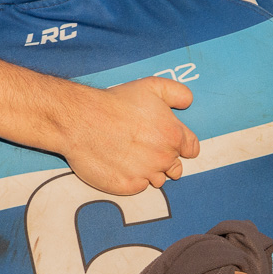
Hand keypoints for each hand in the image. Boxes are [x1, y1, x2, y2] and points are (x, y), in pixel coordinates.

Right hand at [57, 77, 200, 195]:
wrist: (81, 120)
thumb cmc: (115, 103)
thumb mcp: (151, 86)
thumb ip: (177, 93)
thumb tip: (188, 103)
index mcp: (173, 135)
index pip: (191, 149)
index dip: (179, 144)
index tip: (166, 140)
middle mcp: (163, 158)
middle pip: (175, 167)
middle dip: (163, 158)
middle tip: (144, 145)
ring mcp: (146, 174)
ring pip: (157, 179)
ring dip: (149, 170)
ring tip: (130, 154)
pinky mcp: (128, 186)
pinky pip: (138, 186)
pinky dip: (132, 178)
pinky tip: (120, 162)